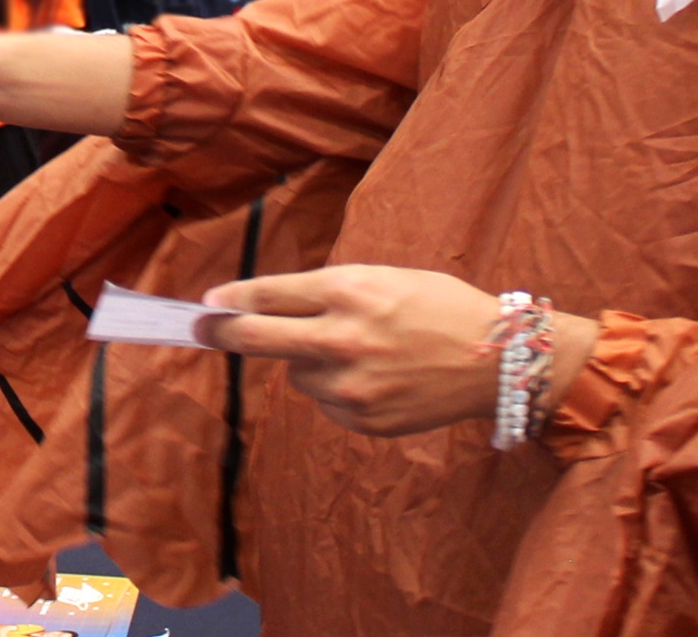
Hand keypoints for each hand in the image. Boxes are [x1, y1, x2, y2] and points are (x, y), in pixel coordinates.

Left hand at [197, 266, 594, 437]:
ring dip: (311, 361)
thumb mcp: (384, 278)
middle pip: (259, 338)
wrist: (497, 360)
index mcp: (350, 290)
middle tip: (200, 328)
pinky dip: (339, 390)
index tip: (208, 303)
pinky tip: (378, 378)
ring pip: (298, 373)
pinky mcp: (365, 419)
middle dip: (222, 332)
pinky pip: (327, 402)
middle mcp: (344, 337)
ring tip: (361, 351)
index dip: (232, 299)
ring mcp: (353, 384)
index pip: (270, 294)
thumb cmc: (438, 306)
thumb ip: (327, 292)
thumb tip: (264, 308)